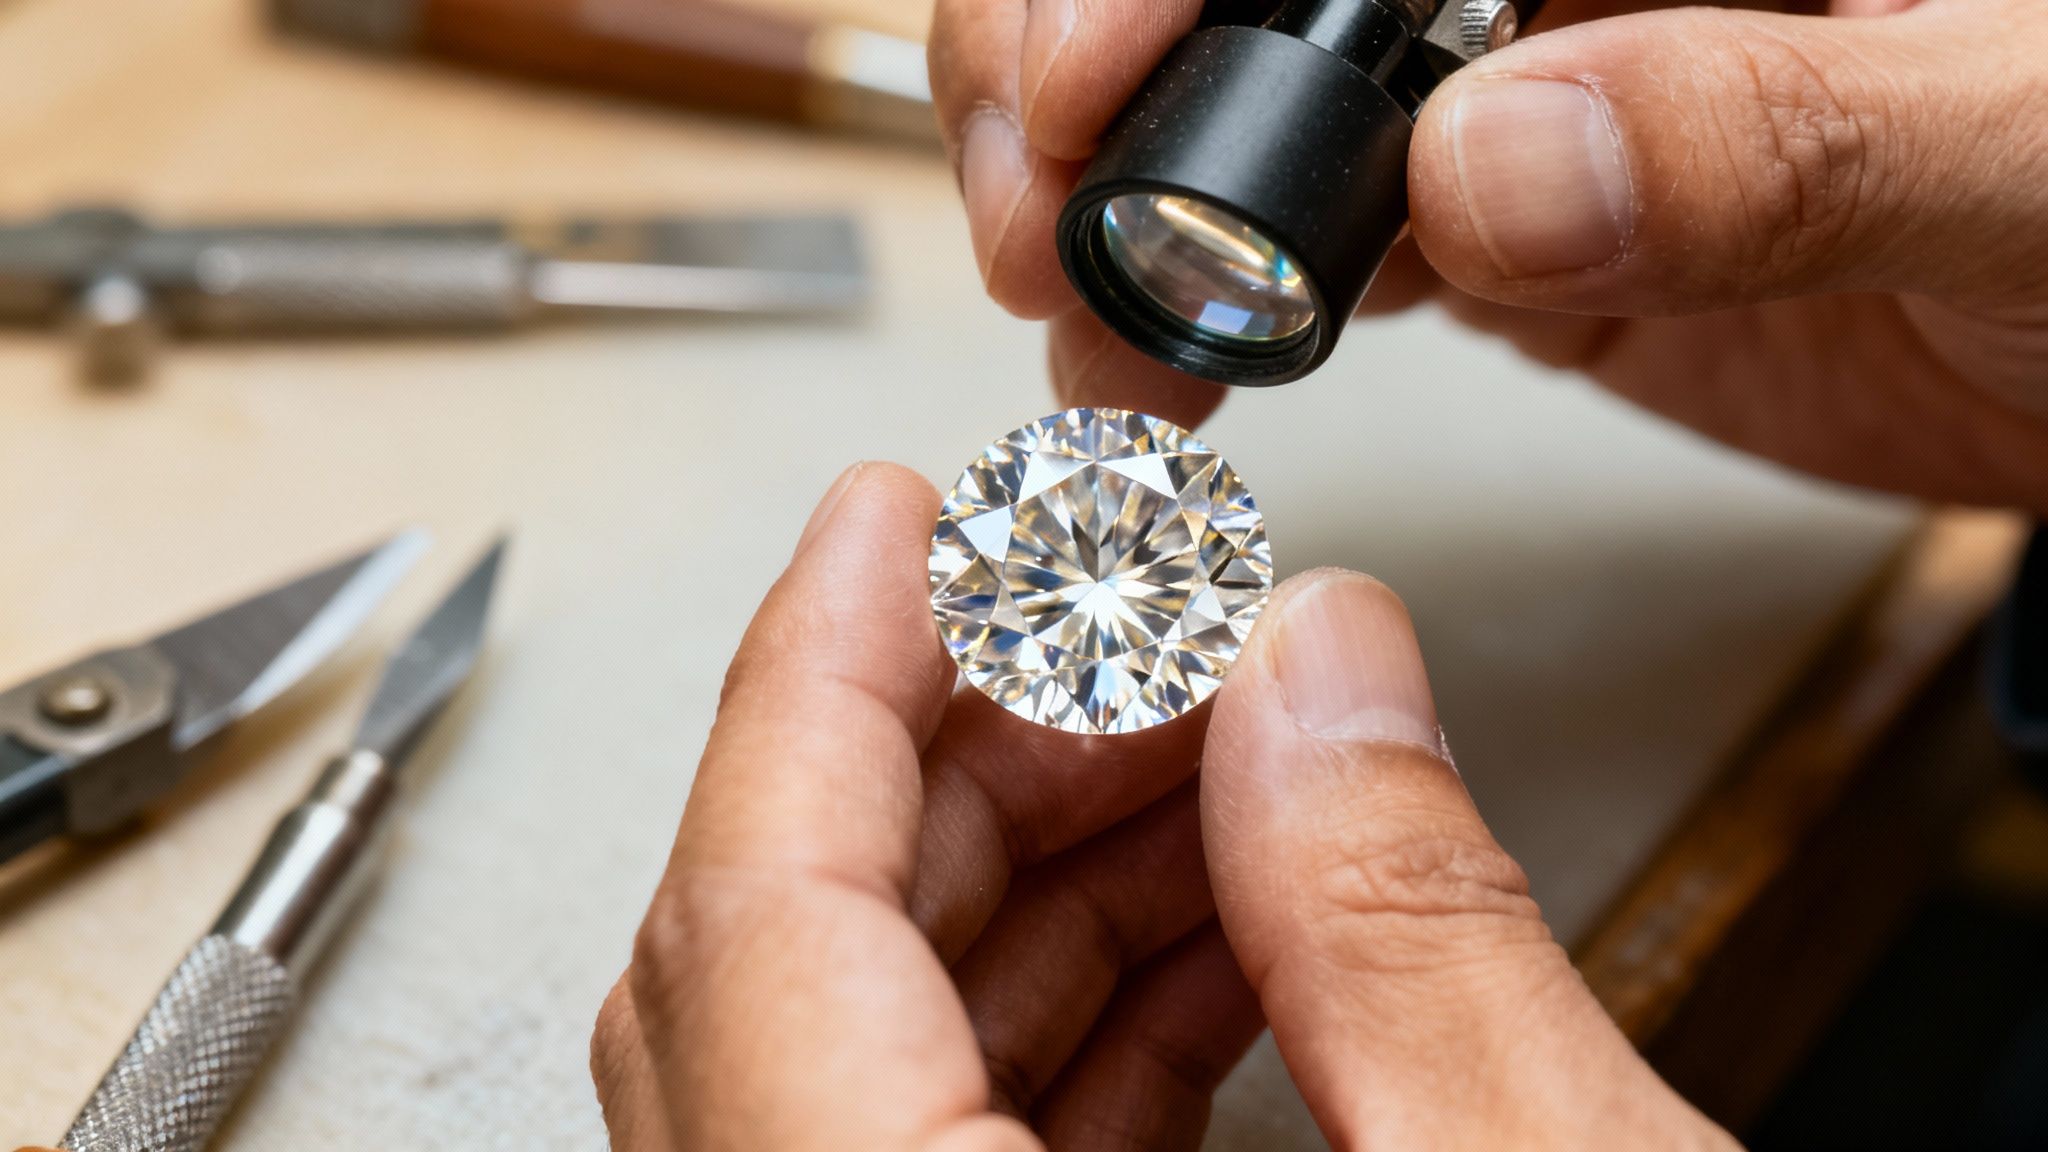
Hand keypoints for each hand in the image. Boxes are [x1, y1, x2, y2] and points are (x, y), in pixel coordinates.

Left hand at [592, 464, 1737, 1149]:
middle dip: (972, 751)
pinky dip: (1081, 1019)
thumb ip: (1418, 937)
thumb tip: (1328, 671)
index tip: (883, 520)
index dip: (814, 676)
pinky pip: (961, 1143)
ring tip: (1207, 751)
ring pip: (870, 1050)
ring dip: (1039, 877)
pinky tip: (1219, 929)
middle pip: (789, 965)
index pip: (751, 922)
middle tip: (1120, 629)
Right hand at [929, 0, 2047, 512]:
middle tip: (1038, 192)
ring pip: (1254, 98)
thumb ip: (1778, 137)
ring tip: (1066, 305)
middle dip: (1097, 53)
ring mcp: (1529, 83)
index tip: (1089, 66)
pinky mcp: (1515, 226)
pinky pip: (1322, 244)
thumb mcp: (2031, 157)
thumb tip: (1497, 165)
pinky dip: (1217, 317)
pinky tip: (1164, 373)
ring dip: (1121, 194)